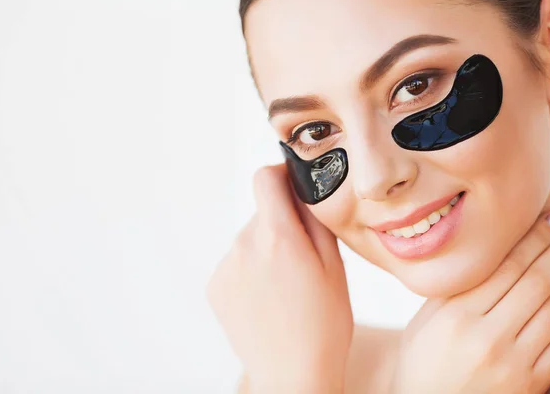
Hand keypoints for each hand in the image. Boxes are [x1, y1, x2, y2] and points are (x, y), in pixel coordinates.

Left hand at [207, 164, 352, 393]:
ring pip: (249, 239)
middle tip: (303, 259)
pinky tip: (268, 298)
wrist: (292, 374)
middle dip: (281, 224)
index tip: (293, 187)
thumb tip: (302, 188)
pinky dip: (250, 270)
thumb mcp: (334, 265)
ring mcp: (225, 268)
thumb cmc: (323, 325)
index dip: (281, 175)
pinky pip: (235, 262)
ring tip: (285, 286)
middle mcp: (243, 246)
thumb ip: (315, 219)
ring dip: (265, 249)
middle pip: (261, 213)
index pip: (265, 178)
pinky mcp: (215, 287)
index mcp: (277, 237)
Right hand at [390, 208, 549, 393]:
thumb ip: (451, 292)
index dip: (532, 238)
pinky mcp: (528, 384)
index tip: (549, 218)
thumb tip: (484, 255)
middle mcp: (483, 336)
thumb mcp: (423, 323)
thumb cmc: (421, 366)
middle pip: (534, 281)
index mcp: (453, 316)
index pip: (504, 266)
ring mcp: (510, 362)